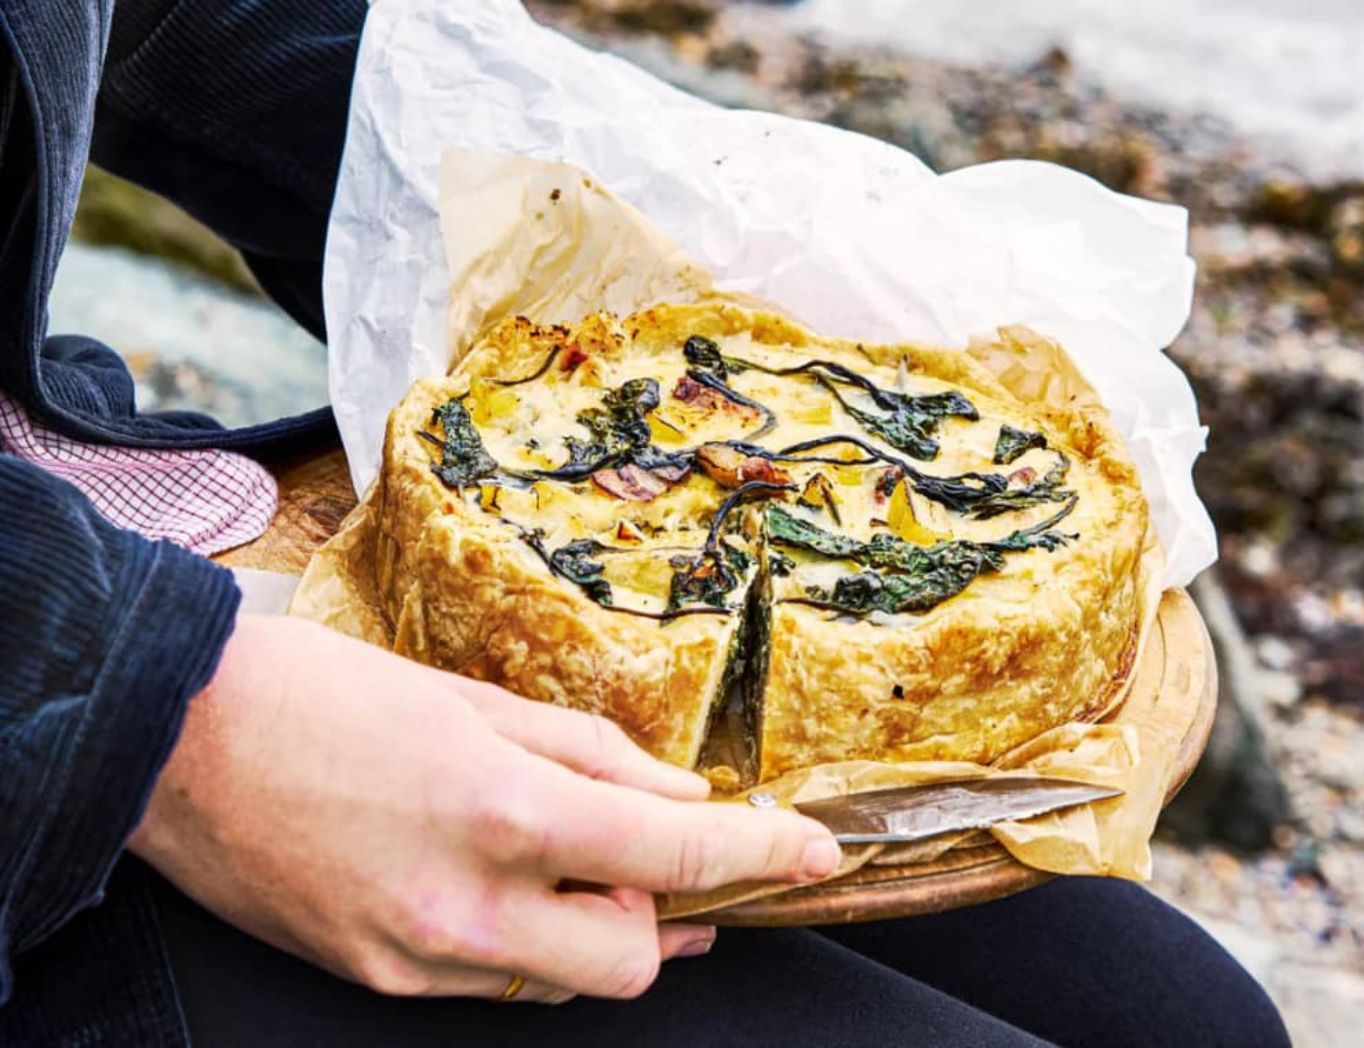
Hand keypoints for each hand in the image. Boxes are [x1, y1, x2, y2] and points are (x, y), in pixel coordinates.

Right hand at [131, 614, 839, 1003]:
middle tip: (634, 852)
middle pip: (633, 960)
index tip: (810, 853)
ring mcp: (418, 956)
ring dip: (591, 929)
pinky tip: (497, 883)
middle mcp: (467, 903)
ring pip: (564, 984)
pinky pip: (492, 982)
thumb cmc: (324, 695)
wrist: (178, 736)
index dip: (763, 858)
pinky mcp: (379, 979)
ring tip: (563, 862)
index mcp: (504, 810)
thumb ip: (592, 758)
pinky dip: (520, 941)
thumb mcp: (477, 702)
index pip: (675, 859)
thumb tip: (680, 799)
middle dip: (659, 913)